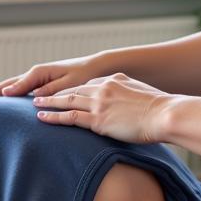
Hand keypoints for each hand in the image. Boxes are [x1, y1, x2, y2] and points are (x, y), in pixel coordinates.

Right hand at [0, 54, 102, 101]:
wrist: (96, 68)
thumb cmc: (85, 76)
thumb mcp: (68, 84)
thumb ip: (49, 90)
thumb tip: (31, 97)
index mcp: (39, 73)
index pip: (13, 86)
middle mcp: (34, 75)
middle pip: (6, 86)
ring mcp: (36, 79)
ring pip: (10, 87)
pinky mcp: (40, 85)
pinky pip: (19, 90)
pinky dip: (7, 95)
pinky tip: (0, 102)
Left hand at [32, 73, 172, 144]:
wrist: (164, 115)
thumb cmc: (160, 108)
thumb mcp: (142, 93)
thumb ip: (128, 92)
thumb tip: (125, 102)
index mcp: (114, 80)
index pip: (88, 85)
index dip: (73, 89)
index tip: (62, 93)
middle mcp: (103, 88)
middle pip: (73, 90)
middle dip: (55, 93)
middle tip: (40, 96)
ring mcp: (99, 104)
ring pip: (67, 101)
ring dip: (49, 103)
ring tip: (35, 105)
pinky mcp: (98, 120)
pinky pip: (70, 118)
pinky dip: (54, 117)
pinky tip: (42, 118)